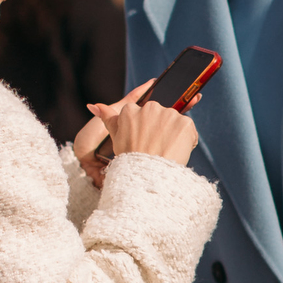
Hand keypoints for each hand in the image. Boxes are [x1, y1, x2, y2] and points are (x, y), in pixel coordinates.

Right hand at [75, 82, 200, 181]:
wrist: (148, 177)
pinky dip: (187, 142)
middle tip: (156, 149)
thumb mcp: (116, 138)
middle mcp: (150, 107)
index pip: (145, 115)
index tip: (145, 142)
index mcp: (131, 110)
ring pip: (176, 124)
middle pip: (161, 117)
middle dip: (162, 131)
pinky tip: (177, 152)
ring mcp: (168, 114)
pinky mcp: (185, 123)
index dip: (147, 130)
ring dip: (175, 137)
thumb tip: (93, 106)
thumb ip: (108, 118)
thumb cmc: (131, 159)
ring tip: (166, 152)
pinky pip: (189, 131)